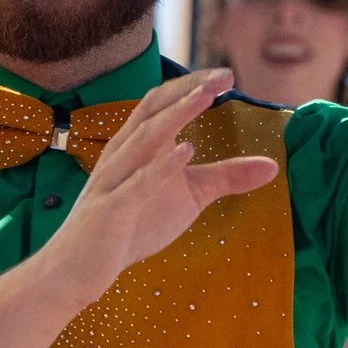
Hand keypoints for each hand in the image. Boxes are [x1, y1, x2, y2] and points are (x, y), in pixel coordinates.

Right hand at [42, 69, 276, 304]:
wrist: (74, 271)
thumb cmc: (128, 229)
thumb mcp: (188, 198)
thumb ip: (225, 178)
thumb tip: (273, 165)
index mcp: (134, 146)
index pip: (161, 104)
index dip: (193, 86)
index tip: (227, 76)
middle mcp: (120, 155)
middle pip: (152, 109)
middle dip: (187, 90)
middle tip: (224, 76)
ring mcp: (113, 181)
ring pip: (143, 139)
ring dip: (175, 116)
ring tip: (205, 97)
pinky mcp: (111, 211)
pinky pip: (136, 184)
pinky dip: (161, 166)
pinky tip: (187, 151)